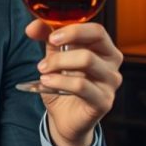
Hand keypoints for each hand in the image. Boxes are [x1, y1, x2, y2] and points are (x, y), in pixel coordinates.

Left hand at [24, 20, 122, 145]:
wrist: (64, 118)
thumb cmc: (63, 85)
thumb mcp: (54, 58)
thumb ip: (48, 39)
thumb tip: (33, 26)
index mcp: (103, 49)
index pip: (95, 29)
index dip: (72, 28)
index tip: (51, 35)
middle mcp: (112, 64)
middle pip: (96, 38)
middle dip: (68, 37)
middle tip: (49, 44)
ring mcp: (110, 83)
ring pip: (87, 59)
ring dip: (59, 61)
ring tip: (42, 69)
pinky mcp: (104, 101)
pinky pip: (81, 85)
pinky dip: (59, 81)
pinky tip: (47, 82)